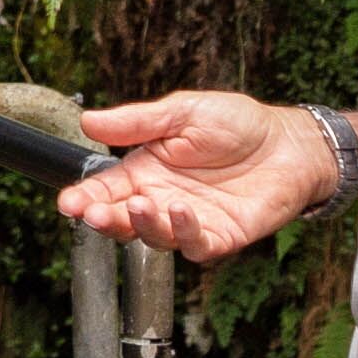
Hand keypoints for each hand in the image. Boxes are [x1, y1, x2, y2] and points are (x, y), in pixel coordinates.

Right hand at [54, 88, 341, 262]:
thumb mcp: (182, 112)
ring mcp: (192, 221)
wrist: (289, 142)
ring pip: (156, 238)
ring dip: (143, 226)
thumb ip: (137, 122)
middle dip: (106, 219)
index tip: (68, 203)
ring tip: (141, 206)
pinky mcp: (222, 236)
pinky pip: (197, 245)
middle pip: (125, 219)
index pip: (107, 189)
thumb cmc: (237, 124)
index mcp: (147, 170)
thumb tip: (87, 121)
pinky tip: (181, 210)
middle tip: (94, 213)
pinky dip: (185, 232)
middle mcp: (164, 200)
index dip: (86, 198)